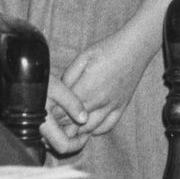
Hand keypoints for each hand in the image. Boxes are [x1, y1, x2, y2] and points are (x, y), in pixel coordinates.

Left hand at [43, 28, 157, 153]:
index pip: (62, 112)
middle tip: (50, 125)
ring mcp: (112, 107)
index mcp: (87, 88)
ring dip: (76, 131)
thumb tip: (59, 92)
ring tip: (65, 128)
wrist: (135, 47)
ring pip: (89, 130)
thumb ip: (69, 77)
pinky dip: (94, 130)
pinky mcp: (121, 108)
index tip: (44, 115)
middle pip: (73, 124)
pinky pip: (106, 127)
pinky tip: (87, 126)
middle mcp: (99, 102)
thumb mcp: (83, 57)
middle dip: (60, 126)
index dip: (51, 116)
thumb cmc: (108, 48)